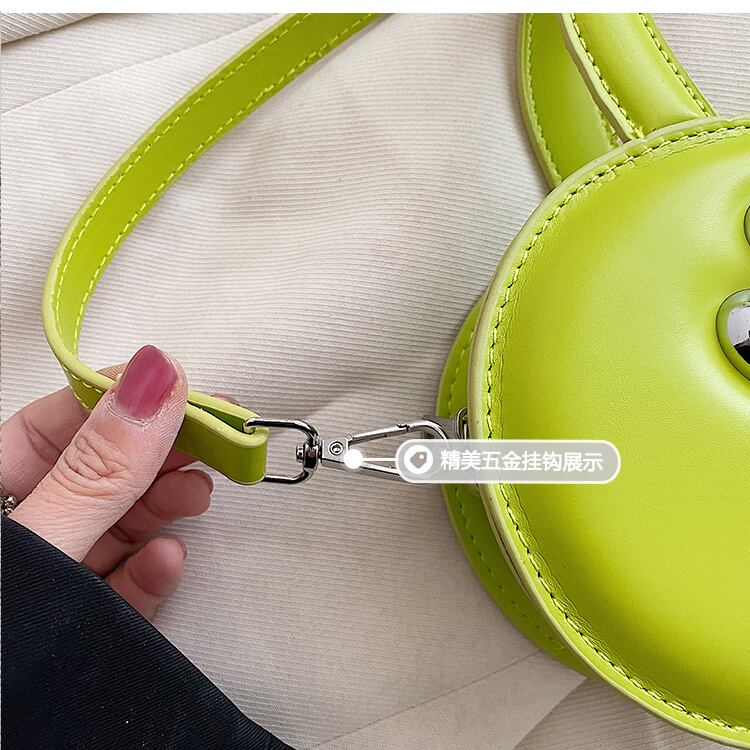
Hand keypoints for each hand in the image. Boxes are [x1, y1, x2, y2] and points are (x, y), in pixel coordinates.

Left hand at [2, 345, 211, 619]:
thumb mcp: (37, 544)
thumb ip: (100, 468)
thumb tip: (157, 378)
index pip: (63, 419)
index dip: (128, 398)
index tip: (189, 391)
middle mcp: (19, 525)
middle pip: (99, 469)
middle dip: (158, 456)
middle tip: (210, 446)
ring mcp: (48, 573)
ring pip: (115, 523)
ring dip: (161, 508)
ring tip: (195, 499)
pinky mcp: (74, 620)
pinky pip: (116, 584)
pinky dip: (147, 572)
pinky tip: (166, 560)